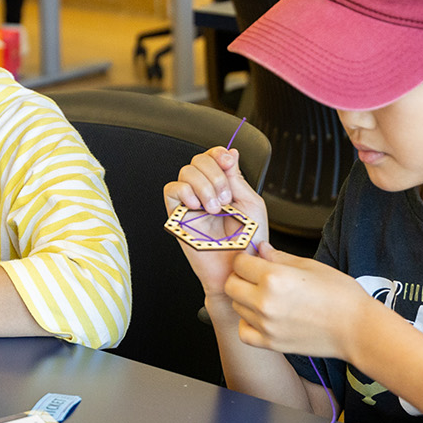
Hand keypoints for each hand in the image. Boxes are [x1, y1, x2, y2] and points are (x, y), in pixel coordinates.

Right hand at [162, 146, 269, 296]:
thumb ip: (237, 178)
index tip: (228, 161)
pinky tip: (199, 207)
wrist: (236, 269)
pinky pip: (172, 190)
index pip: (214, 157)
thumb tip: (230, 152)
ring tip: (215, 208)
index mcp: (224, 186)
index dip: (218, 153)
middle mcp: (206, 191)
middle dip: (215, 174)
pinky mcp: (177, 215)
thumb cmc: (246, 244)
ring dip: (204, 186)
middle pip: (199, 160)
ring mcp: (191, 202)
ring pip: (186, 172)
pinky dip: (186, 192)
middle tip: (226, 198)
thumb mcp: (250, 205)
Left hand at [224, 243, 375, 360]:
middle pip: (231, 285)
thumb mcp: (310, 266)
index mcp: (274, 278)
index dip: (246, 258)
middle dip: (240, 277)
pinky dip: (248, 323)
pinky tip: (262, 317)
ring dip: (245, 299)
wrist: (357, 329)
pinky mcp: (270, 342)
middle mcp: (265, 302)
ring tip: (266, 296)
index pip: (239, 263)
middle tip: (256, 276)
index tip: (253, 260)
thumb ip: (279, 257)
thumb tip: (260, 248)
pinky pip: (244, 331)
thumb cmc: (341, 296)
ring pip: (236, 306)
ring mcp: (266, 325)